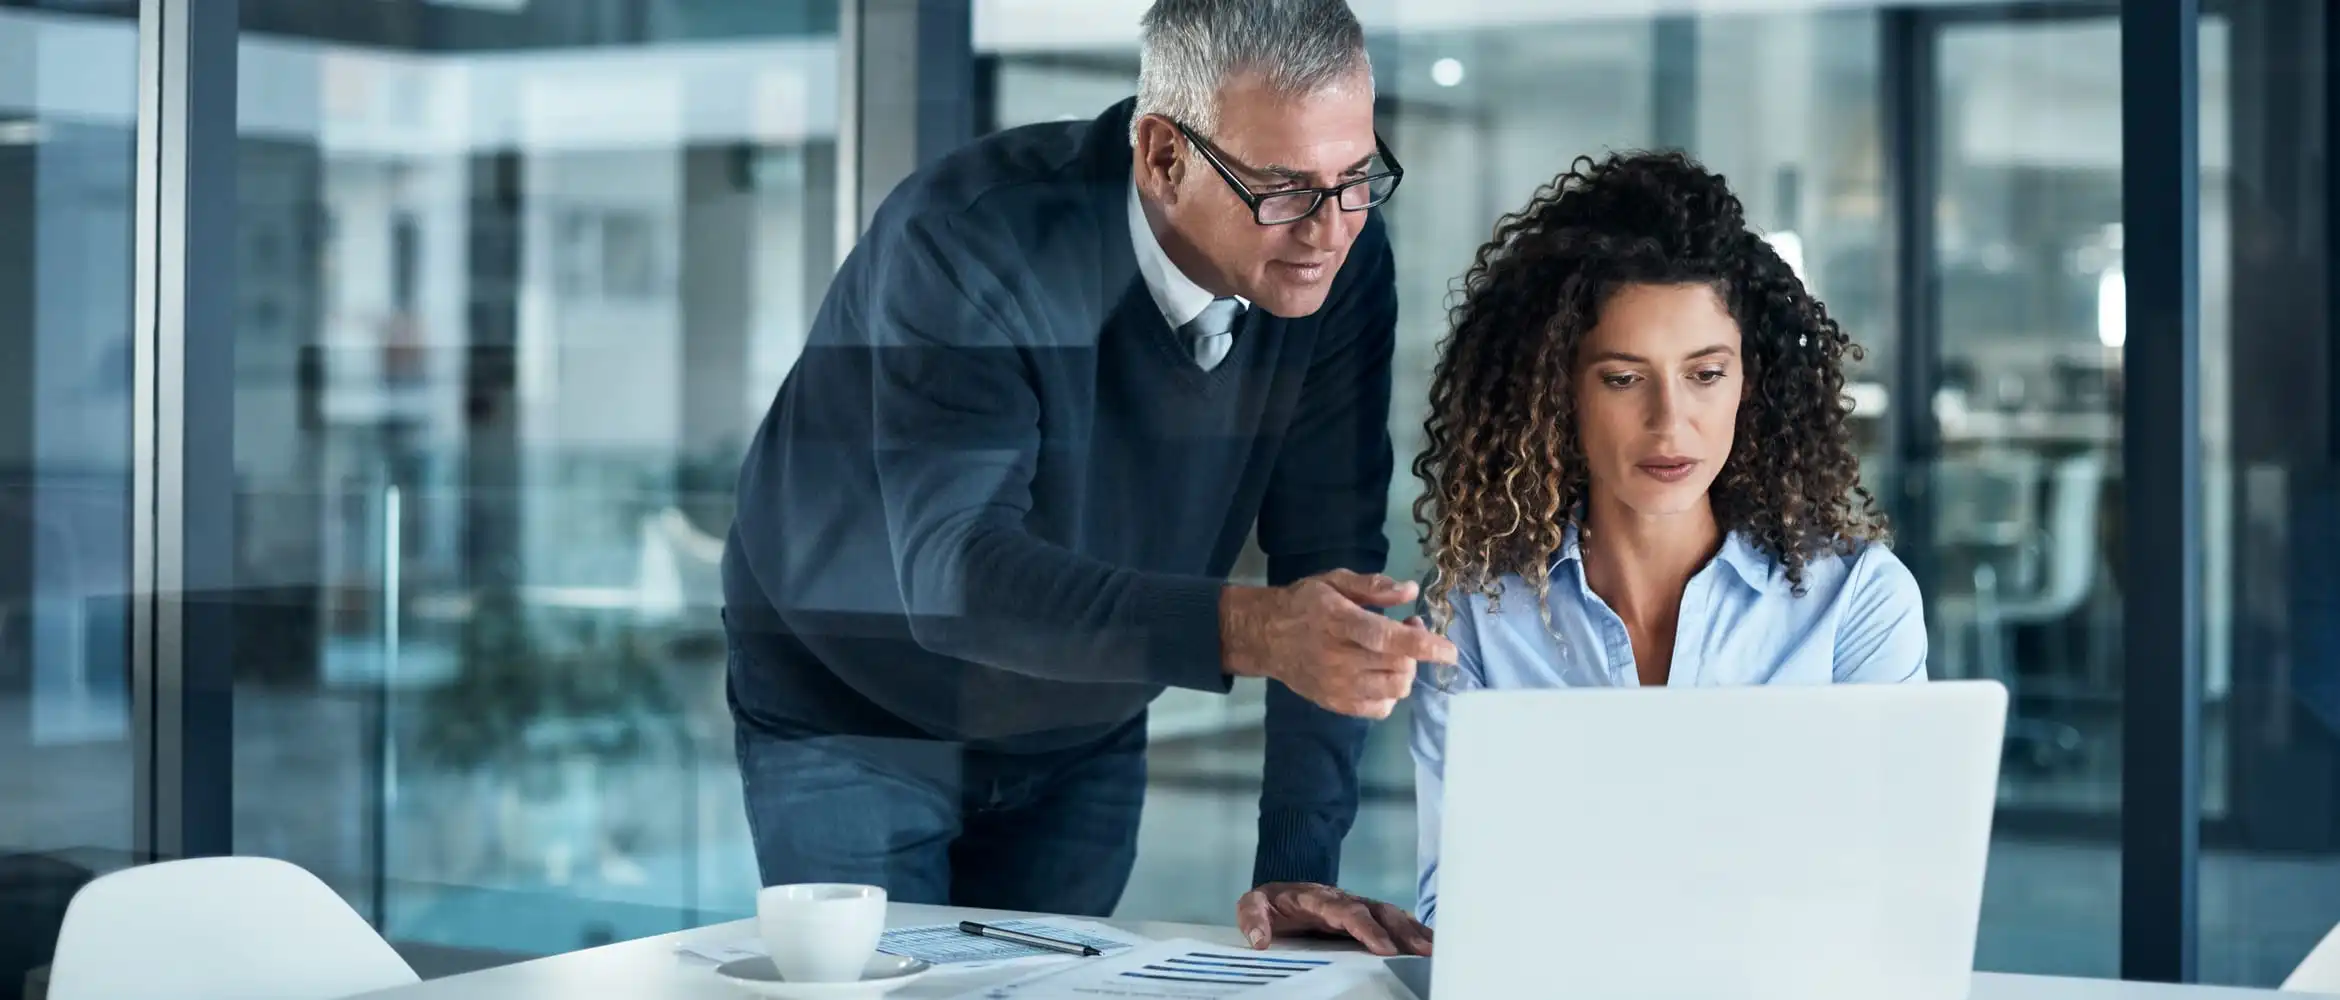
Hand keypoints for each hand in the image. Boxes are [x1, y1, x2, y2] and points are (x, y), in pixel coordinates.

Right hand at [1220, 570, 1456, 719]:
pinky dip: (1391, 694)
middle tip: (1408, 628)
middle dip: (1417, 649)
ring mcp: (1336, 686)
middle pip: (1398, 666)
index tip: (1449, 651)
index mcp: (1339, 622)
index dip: (1423, 645)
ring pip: (1395, 690)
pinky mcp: (1335, 704)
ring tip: (1395, 652)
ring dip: (1406, 671)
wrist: (1264, 636)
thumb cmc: (1304, 604)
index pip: (1387, 639)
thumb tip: (1410, 591)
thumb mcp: (1334, 581)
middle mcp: (1338, 658)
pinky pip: (1380, 710)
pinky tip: (1381, 674)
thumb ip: (1373, 586)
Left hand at [1235, 882, 1432, 956]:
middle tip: (1422, 951)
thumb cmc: (1271, 904)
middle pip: (1377, 911)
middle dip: (1400, 931)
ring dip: (1413, 930)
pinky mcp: (1367, 915)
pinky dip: (1414, 930)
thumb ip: (1252, 917)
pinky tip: (1432, 944)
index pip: (1346, 911)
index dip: (1366, 928)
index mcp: (1317, 897)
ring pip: (1390, 914)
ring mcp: (1358, 905)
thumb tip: (1259, 939)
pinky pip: (1394, 920)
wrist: (1281, 892)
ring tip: (1434, 949)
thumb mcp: (1252, 904)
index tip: (1384, 947)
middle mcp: (1343, 899)